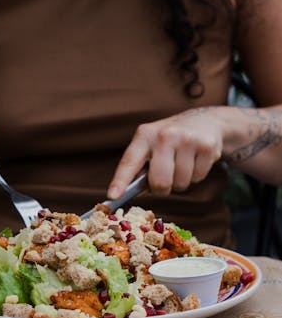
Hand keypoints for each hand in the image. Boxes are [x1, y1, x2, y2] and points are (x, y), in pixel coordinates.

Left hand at [108, 107, 223, 197]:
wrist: (205, 121)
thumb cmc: (171, 140)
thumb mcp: (152, 145)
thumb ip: (140, 167)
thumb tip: (125, 194)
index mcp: (145, 135)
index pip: (129, 161)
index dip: (120, 181)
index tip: (112, 196)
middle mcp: (164, 135)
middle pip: (159, 182)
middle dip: (162, 188)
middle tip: (166, 178)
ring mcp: (186, 139)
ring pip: (180, 183)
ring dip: (181, 181)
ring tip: (183, 163)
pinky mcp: (205, 146)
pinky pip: (197, 177)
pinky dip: (196, 175)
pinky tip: (196, 160)